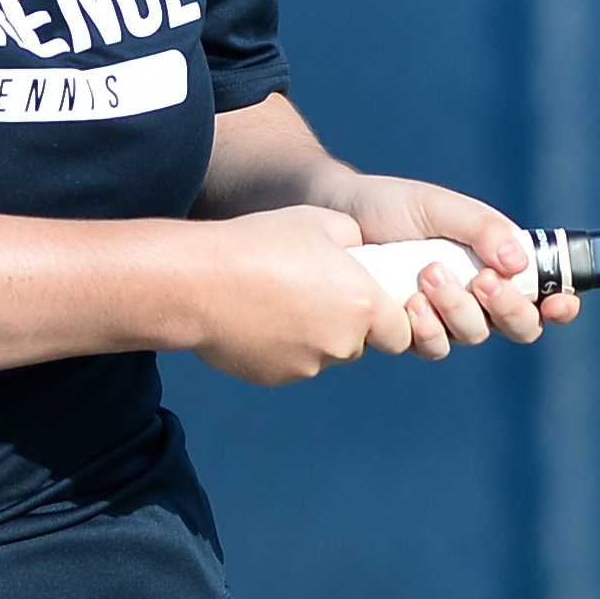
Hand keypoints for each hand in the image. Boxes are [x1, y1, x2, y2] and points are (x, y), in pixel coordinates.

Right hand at [191, 205, 386, 385]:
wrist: (198, 283)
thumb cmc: (259, 244)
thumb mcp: (319, 221)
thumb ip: (353, 241)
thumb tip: (358, 251)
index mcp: (362, 304)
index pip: (401, 333)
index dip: (387, 319)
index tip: (366, 303)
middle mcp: (342, 343)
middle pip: (358, 343)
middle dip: (343, 323)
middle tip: (311, 293)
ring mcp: (307, 365)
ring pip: (322, 354)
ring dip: (311, 335)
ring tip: (275, 301)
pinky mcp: (275, 377)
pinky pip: (288, 363)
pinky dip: (280, 347)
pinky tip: (255, 318)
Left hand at [324, 174, 580, 357]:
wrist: (333, 214)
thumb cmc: (390, 205)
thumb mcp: (441, 207)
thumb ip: (483, 228)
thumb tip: (520, 264)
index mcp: (495, 262)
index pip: (544, 293)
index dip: (561, 305)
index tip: (561, 302)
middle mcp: (475, 294)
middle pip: (519, 326)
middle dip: (509, 308)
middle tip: (483, 280)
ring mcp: (442, 316)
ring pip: (474, 335)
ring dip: (460, 310)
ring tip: (430, 274)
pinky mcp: (407, 330)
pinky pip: (432, 346)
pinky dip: (427, 327)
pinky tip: (410, 303)